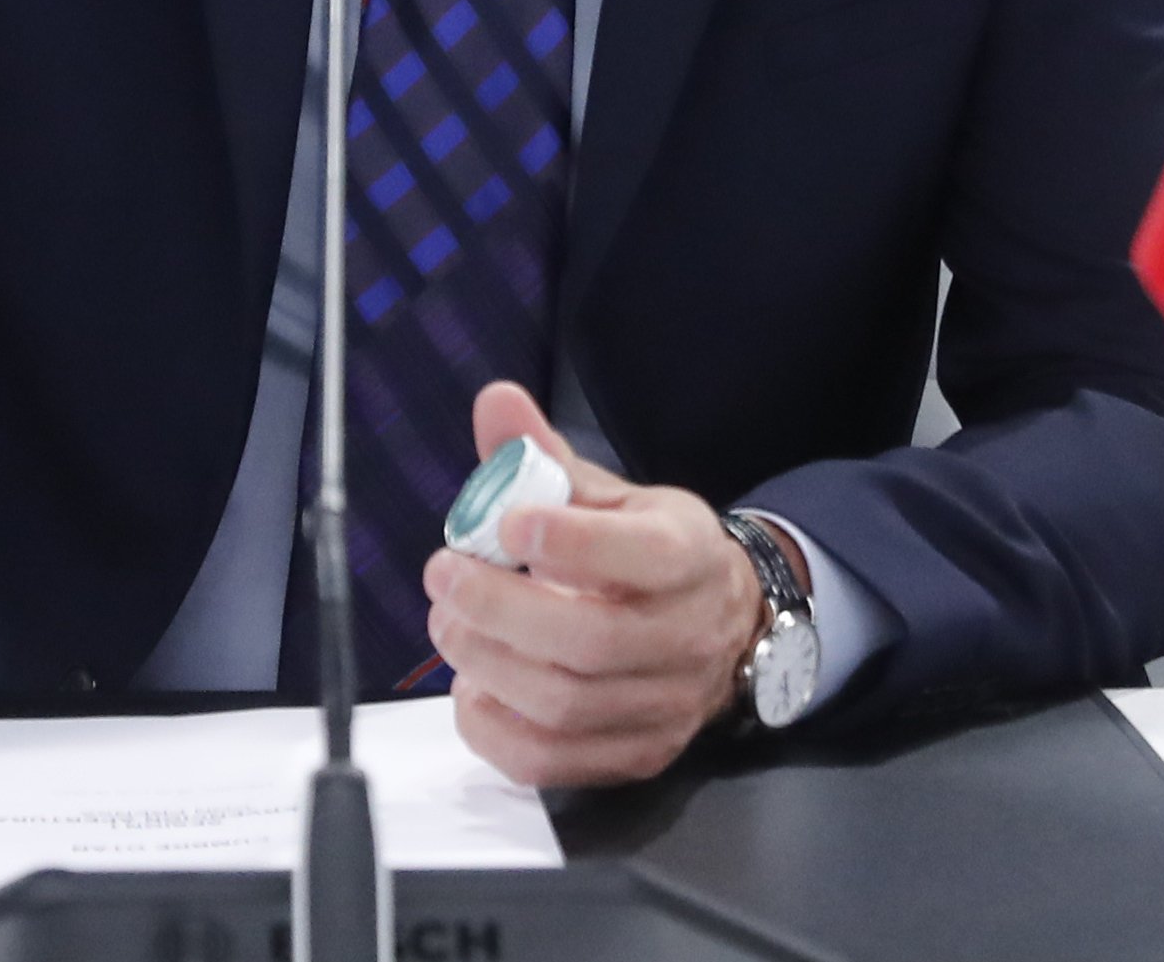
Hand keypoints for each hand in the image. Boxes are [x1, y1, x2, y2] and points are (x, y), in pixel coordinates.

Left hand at [423, 382, 772, 787]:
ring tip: (448, 624)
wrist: (722, 626)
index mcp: (688, 555)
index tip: (505, 526)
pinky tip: (470, 687)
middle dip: (500, 609)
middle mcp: (689, 637)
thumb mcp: (609, 495)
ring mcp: (666, 707)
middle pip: (592, 640)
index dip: (572, 543)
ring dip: (487, 663)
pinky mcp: (637, 755)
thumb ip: (545, 455)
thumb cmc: (645, 551)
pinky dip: (494, 730)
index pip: (645, 556)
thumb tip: (493, 401)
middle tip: (441, 576)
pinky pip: (553, 763)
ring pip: (567, 704)